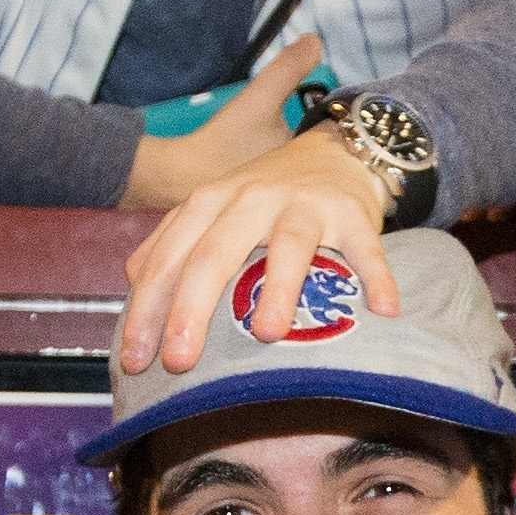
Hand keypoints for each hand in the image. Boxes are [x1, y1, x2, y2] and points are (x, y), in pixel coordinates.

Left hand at [120, 61, 398, 383]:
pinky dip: (376, 277)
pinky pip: (365, 249)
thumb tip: (134, 293)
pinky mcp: (352, 213)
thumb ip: (171, 246)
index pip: (170, 258)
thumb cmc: (263, 198)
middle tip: (178, 362)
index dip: (147, 308)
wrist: (333, 152)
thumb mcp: (212, 210)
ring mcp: (304, 205)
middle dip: (191, 309)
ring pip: (288, 246)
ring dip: (279, 289)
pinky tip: (382, 311)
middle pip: (215, 253)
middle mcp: (251, 199)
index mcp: (209, 202)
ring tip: (267, 335)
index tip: (133, 360)